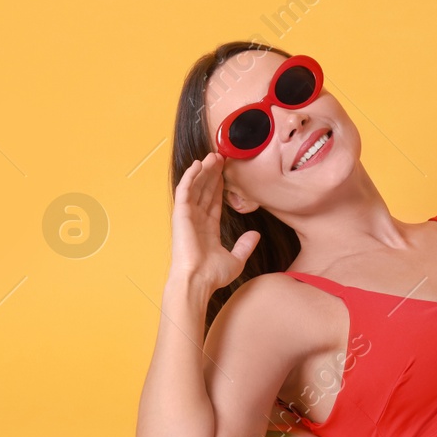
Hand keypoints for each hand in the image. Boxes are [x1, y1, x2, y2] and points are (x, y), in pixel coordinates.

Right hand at [168, 151, 260, 292]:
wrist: (198, 280)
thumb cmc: (213, 275)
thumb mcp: (236, 259)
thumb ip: (245, 246)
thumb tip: (256, 235)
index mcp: (208, 229)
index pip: (214, 202)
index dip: (220, 186)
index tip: (226, 173)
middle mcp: (197, 220)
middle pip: (205, 190)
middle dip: (213, 174)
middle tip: (221, 157)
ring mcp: (188, 216)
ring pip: (196, 186)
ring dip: (204, 170)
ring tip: (213, 155)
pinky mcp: (181, 213)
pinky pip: (185, 190)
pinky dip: (190, 176)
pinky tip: (198, 164)